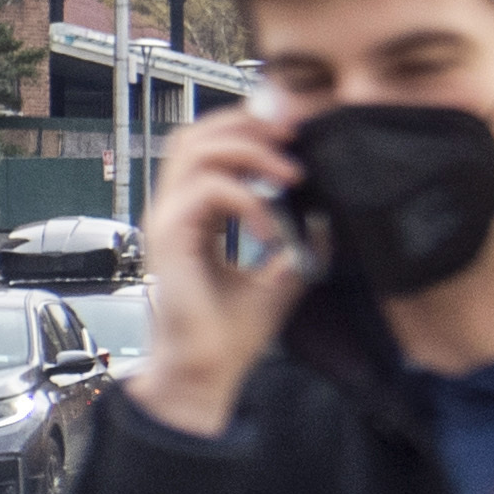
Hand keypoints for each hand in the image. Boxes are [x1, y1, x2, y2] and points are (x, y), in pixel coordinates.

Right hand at [131, 103, 312, 439]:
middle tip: (295, 135)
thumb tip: (327, 216)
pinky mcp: (168, 237)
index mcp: (195, 212)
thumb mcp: (281, 276)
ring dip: (250, 152)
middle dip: (246, 124)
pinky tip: (273, 232)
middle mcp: (175, 209)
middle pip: (194, 134)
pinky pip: (207, 192)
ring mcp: (167, 220)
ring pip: (195, 151)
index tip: (297, 134)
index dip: (248, 128)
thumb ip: (298, 243)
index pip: (210, 146)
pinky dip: (248, 201)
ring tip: (292, 176)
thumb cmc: (232, 331)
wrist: (208, 369)